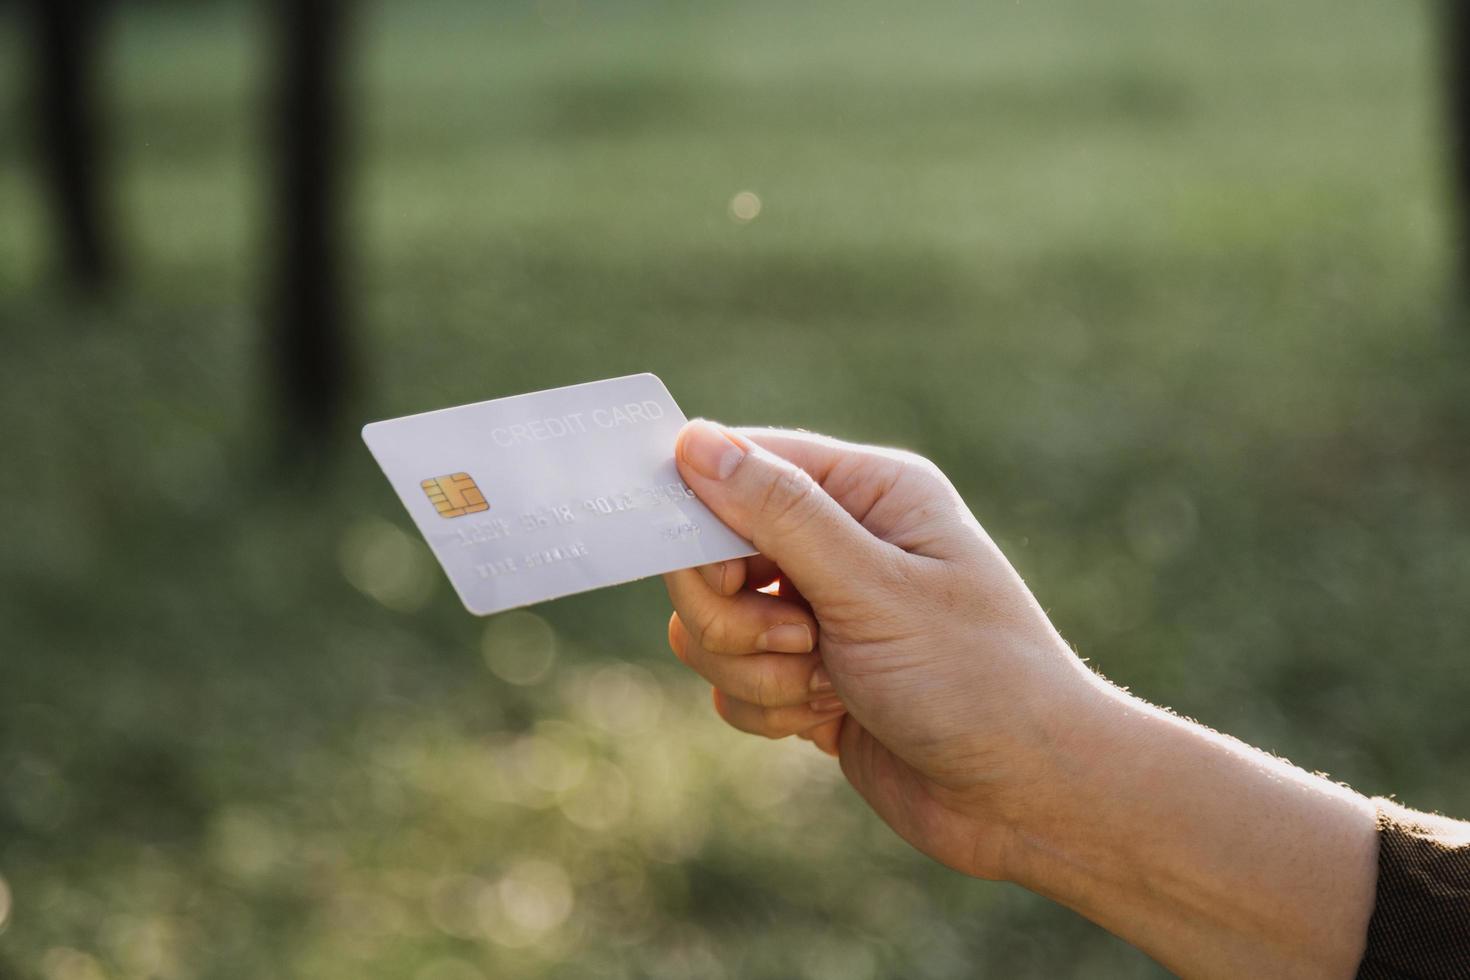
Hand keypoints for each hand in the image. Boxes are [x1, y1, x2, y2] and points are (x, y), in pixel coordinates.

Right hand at [661, 420, 1096, 879]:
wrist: (1028, 798)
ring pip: (711, 623)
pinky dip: (765, 706)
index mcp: (868, 493)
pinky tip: (826, 721)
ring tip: (825, 689)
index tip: (722, 575)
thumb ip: (780, 515)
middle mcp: (839, 543)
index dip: (704, 513)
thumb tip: (693, 440)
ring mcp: (818, 613)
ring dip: (754, 667)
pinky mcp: (805, 678)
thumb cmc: (974, 678)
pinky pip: (731, 678)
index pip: (744, 466)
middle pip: (712, 551)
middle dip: (734, 613)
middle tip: (799, 641)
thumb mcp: (873, 588)